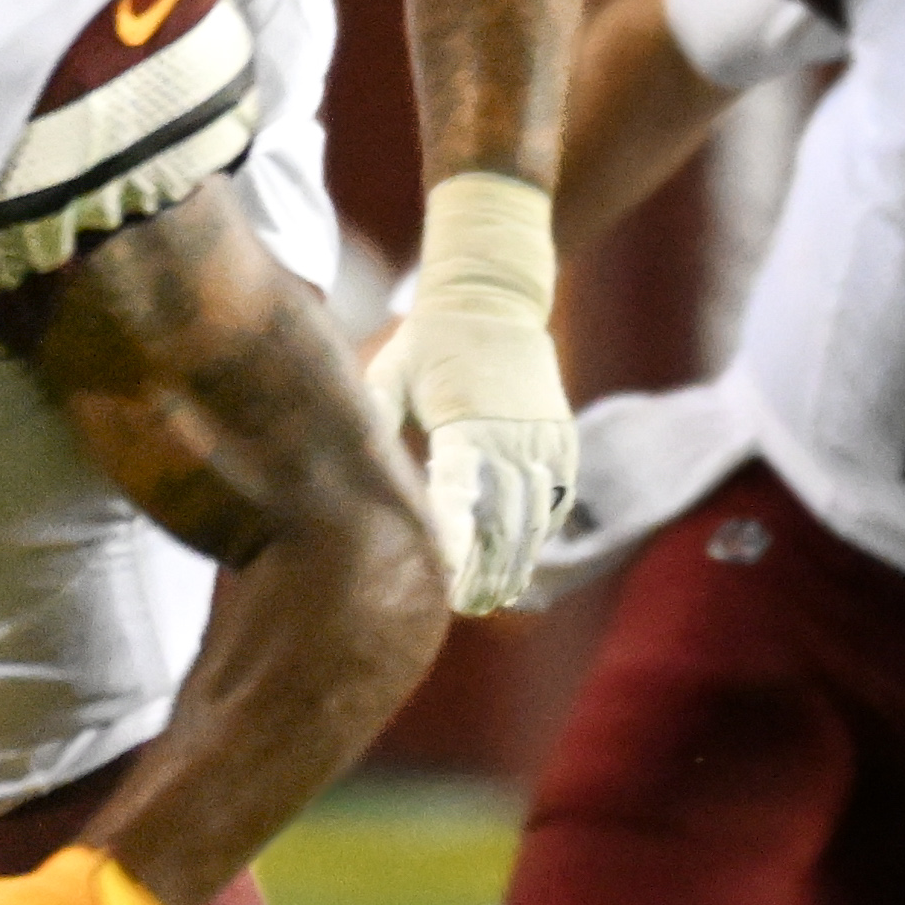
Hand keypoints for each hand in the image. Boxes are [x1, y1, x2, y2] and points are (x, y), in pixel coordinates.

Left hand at [364, 313, 577, 616]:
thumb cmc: (427, 342)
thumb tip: (342, 469)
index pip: (460, 497)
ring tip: (492, 598)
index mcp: (467, 423)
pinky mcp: (562, 438)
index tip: (442, 583)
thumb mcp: (389, 374)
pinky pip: (556, 498)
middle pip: (502, 520)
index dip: (454, 544)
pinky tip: (521, 564)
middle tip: (461, 607)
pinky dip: (541, 534)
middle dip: (484, 569)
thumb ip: (373, 422)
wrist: (493, 297)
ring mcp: (543, 438)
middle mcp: (511, 435)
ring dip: (515, 562)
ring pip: (534, 516)